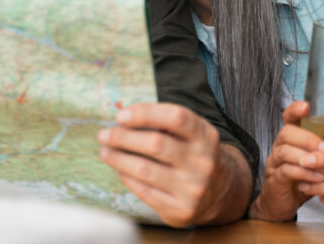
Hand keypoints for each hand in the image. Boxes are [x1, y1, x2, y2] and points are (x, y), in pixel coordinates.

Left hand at [97, 102, 248, 226]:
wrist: (219, 192)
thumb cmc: (192, 153)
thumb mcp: (190, 133)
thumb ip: (162, 122)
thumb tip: (122, 118)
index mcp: (205, 136)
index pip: (176, 117)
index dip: (145, 113)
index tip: (120, 115)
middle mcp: (203, 162)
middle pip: (156, 144)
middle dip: (123, 137)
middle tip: (104, 134)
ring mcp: (193, 188)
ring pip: (146, 170)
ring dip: (119, 158)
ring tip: (105, 151)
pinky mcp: (181, 210)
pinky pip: (145, 192)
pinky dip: (127, 178)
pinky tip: (120, 169)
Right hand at [248, 101, 323, 220]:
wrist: (284, 203)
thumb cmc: (306, 176)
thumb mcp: (320, 156)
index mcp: (292, 137)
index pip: (288, 116)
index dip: (295, 109)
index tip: (306, 106)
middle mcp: (280, 145)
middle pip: (286, 131)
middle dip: (308, 138)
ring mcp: (275, 162)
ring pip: (284, 150)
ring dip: (308, 158)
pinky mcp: (275, 179)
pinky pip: (286, 171)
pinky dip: (304, 174)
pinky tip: (319, 179)